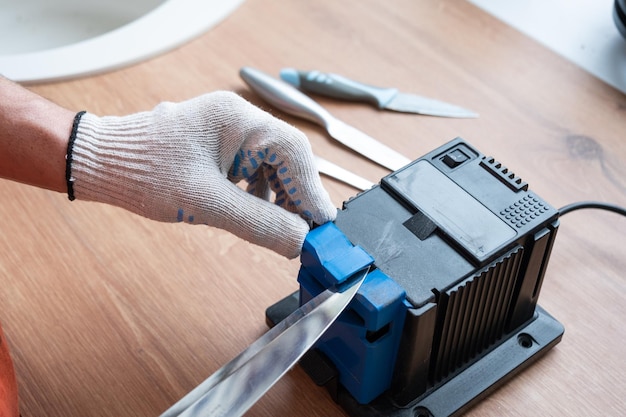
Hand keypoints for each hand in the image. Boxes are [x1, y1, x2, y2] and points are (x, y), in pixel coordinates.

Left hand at [67, 91, 336, 257]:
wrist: (101, 163)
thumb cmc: (142, 172)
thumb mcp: (205, 203)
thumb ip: (258, 222)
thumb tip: (299, 240)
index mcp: (237, 119)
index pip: (294, 152)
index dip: (312, 190)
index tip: (323, 225)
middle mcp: (238, 120)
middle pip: (288, 159)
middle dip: (298, 197)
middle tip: (307, 233)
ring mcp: (230, 133)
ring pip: (273, 167)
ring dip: (282, 198)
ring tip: (285, 229)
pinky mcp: (221, 149)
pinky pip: (255, 171)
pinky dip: (263, 195)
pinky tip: (260, 215)